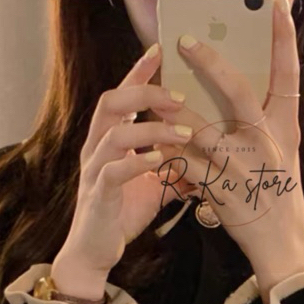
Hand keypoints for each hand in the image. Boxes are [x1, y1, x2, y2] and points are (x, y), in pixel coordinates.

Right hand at [52, 44, 195, 299]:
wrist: (96, 253)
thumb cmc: (122, 215)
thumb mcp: (156, 186)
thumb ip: (176, 169)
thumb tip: (208, 159)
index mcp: (109, 141)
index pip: (121, 96)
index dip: (138, 72)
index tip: (160, 51)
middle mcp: (96, 149)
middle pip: (110, 103)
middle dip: (144, 92)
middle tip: (180, 95)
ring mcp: (94, 171)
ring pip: (114, 135)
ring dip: (150, 129)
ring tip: (182, 131)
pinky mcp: (98, 196)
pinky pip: (114, 171)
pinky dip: (137, 162)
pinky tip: (159, 160)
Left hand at [155, 0, 303, 301]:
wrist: (281, 245)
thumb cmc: (280, 197)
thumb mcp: (285, 156)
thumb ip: (266, 123)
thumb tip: (239, 94)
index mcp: (285, 130)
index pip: (289, 77)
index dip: (284, 40)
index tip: (277, 6)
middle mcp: (267, 144)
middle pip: (236, 91)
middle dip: (209, 63)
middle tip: (185, 41)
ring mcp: (244, 168)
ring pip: (199, 129)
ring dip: (173, 114)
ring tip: (154, 100)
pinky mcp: (223, 191)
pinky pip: (186, 164)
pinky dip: (168, 154)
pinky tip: (156, 146)